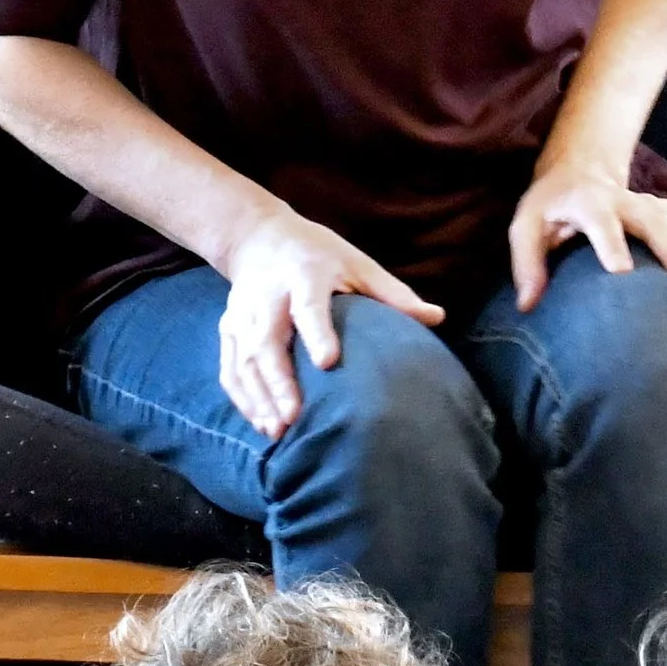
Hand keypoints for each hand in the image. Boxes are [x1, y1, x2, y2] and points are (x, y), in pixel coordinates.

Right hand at [220, 211, 443, 439]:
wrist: (258, 235)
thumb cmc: (319, 254)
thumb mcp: (358, 264)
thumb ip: (394, 294)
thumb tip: (437, 318)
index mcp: (305, 276)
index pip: (308, 307)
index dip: (317, 334)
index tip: (328, 362)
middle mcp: (268, 296)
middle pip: (266, 341)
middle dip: (277, 381)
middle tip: (292, 417)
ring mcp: (242, 314)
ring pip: (243, 360)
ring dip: (258, 397)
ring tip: (277, 430)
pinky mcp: (228, 329)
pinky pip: (229, 368)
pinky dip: (243, 398)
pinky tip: (262, 423)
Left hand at [508, 160, 666, 313]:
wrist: (580, 173)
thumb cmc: (550, 208)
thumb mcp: (525, 227)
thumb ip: (527, 263)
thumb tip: (527, 305)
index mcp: (589, 202)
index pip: (601, 220)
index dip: (611, 242)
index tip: (621, 271)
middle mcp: (626, 202)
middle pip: (655, 223)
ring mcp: (652, 208)